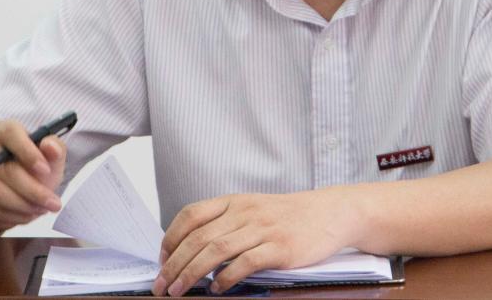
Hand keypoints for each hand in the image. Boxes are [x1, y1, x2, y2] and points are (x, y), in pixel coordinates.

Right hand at [0, 119, 66, 232]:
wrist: (10, 191)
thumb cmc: (33, 168)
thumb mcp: (50, 157)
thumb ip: (54, 149)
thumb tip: (51, 146)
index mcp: (2, 130)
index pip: (9, 132)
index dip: (28, 151)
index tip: (46, 170)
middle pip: (3, 168)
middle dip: (32, 190)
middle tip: (52, 203)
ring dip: (22, 206)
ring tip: (41, 210)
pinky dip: (10, 216)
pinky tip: (25, 215)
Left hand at [153, 188, 360, 295]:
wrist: (329, 212)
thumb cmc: (288, 216)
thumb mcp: (253, 209)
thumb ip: (226, 223)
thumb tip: (192, 251)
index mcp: (234, 201)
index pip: (191, 215)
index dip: (170, 238)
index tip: (162, 260)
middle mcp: (245, 212)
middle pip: (199, 237)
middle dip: (174, 264)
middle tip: (162, 285)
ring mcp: (263, 228)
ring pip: (216, 250)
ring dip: (192, 273)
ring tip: (179, 291)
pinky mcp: (280, 247)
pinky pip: (246, 262)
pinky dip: (226, 277)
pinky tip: (217, 289)